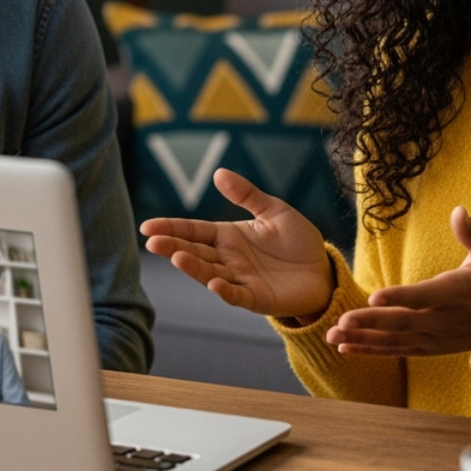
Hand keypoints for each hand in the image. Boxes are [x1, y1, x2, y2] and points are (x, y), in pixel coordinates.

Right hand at [139, 168, 332, 319]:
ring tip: (176, 257)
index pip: (194, 231)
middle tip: (152, 242)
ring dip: (193, 267)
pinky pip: (237, 294)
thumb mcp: (273, 210)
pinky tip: (215, 284)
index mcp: (228, 236)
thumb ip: (246, 194)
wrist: (322, 271)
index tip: (148, 226)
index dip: (171, 228)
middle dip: (173, 247)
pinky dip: (226, 291)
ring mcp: (240, 279)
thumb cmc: (297, 241)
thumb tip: (218, 172)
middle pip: (195, 252)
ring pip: (210, 273)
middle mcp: (228, 259)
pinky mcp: (256, 298)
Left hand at [326, 206, 470, 356]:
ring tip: (333, 338)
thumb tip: (460, 211)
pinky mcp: (426, 347)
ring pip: (393, 340)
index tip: (374, 298)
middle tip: (341, 322)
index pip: (422, 297)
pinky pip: (395, 350)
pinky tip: (345, 348)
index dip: (398, 297)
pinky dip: (370, 351)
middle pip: (400, 322)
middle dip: (369, 323)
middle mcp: (439, 320)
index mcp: (452, 294)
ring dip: (362, 340)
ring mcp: (432, 337)